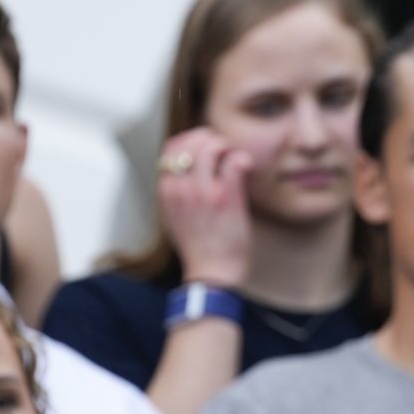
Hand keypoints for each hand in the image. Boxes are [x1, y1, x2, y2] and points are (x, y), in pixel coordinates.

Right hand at [156, 127, 253, 288]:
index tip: (207, 148)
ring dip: (227, 146)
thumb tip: (189, 170)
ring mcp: (202, 191)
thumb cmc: (199, 248)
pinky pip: (233, 162)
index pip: (171, 147)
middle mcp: (180, 187)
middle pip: (191, 142)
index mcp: (166, 190)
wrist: (211, 273)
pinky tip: (247, 167)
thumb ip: (178, 192)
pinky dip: (242, 158)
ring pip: (210, 146)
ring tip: (236, 159)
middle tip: (226, 151)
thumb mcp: (174, 217)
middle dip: (212, 139)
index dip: (191, 140)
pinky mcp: (225, 197)